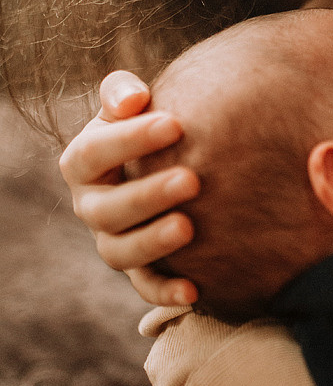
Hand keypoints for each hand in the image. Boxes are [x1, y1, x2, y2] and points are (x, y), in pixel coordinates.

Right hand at [59, 70, 199, 304]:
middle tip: (191, 180)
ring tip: (190, 228)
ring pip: (119, 253)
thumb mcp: (132, 104)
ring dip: (153, 243)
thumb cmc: (151, 124)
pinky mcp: (140, 270)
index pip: (93, 153)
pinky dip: (166, 292)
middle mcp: (91, 206)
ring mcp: (112, 240)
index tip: (176, 124)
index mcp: (83, 163)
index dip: (130, 140)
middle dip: (147, 196)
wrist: (171, 158)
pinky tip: (196, 290)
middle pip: (106, 209)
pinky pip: (146, 287)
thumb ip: (123, 93)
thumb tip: (132, 99)